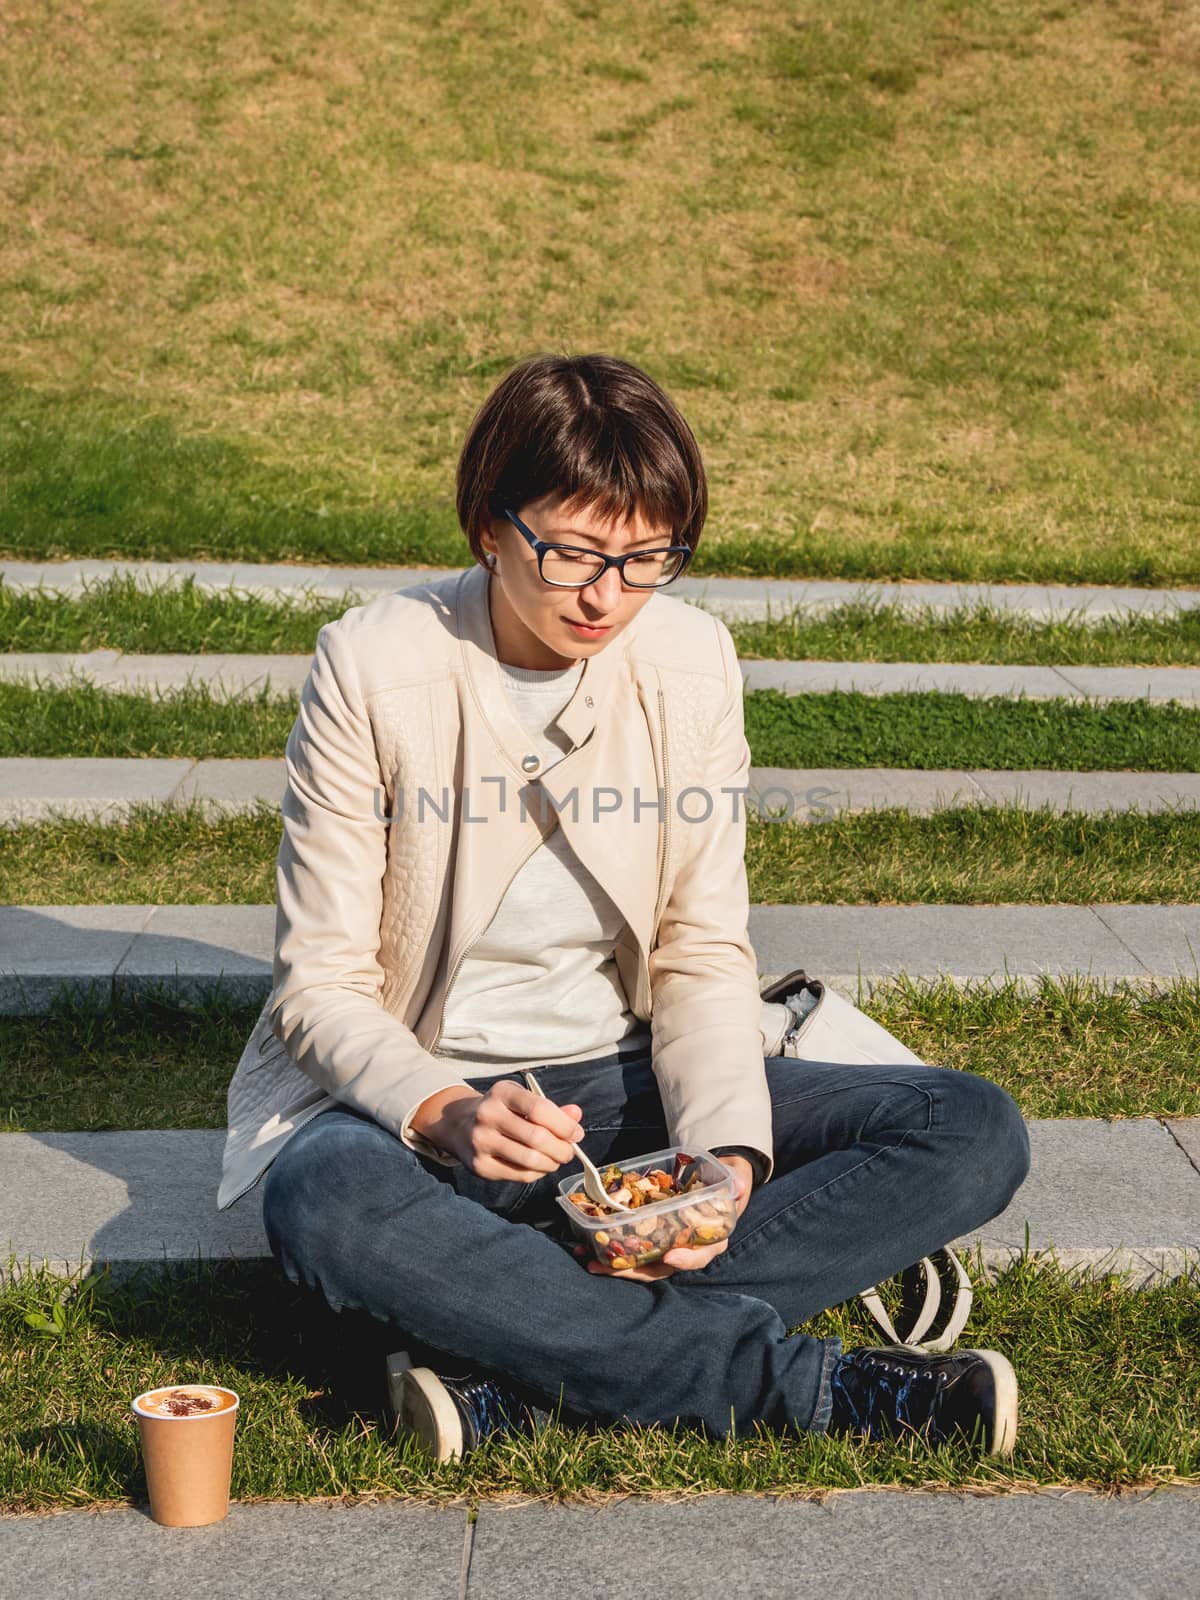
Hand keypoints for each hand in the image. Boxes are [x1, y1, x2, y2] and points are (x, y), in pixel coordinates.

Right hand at [410, 1081, 583, 1181]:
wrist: (459, 1124)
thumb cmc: (502, 1110)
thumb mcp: (522, 1100)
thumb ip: (551, 1109)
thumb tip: (576, 1115)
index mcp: (502, 1093)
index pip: (539, 1109)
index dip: (564, 1125)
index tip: (577, 1134)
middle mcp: (487, 1115)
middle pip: (537, 1138)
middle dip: (561, 1148)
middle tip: (569, 1152)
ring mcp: (481, 1142)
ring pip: (529, 1160)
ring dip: (552, 1164)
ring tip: (556, 1160)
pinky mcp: (480, 1166)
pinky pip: (519, 1175)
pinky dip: (537, 1174)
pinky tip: (540, 1167)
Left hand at [580, 1155, 754, 1281]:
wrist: (712, 1185)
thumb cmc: (722, 1187)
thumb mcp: (732, 1182)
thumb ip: (735, 1183)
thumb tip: (738, 1186)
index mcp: (710, 1242)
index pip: (698, 1257)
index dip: (685, 1260)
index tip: (670, 1257)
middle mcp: (685, 1251)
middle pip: (659, 1268)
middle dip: (632, 1270)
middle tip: (607, 1267)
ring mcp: (665, 1248)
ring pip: (640, 1263)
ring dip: (614, 1265)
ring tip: (588, 1261)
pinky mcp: (649, 1239)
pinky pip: (630, 1249)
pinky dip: (609, 1251)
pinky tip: (586, 1249)